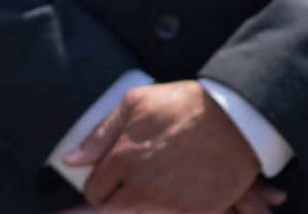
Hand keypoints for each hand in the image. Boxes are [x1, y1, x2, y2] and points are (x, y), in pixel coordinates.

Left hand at [63, 80, 279, 212]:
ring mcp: (170, 204)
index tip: (103, 179)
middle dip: (113, 199)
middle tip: (123, 184)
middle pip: (112, 209)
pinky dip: (163, 209)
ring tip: (153, 181)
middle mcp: (143, 187)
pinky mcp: (195, 212)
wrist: (237, 121)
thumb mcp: (134, 104)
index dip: (96, 185)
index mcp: (123, 159)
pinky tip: (173, 190)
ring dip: (137, 204)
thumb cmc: (182, 106)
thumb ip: (99, 135)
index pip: (94, 191)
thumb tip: (70, 160)